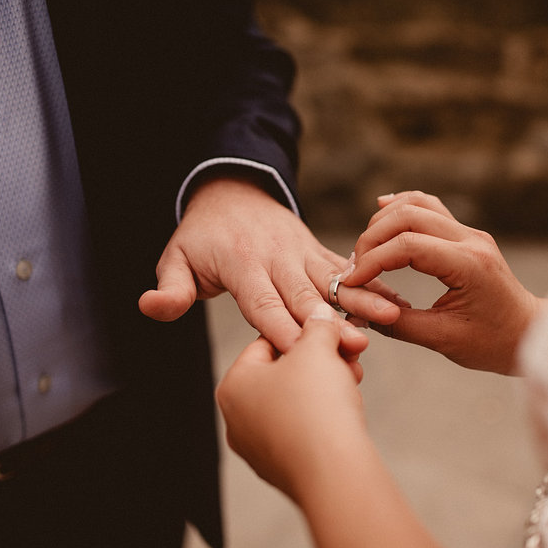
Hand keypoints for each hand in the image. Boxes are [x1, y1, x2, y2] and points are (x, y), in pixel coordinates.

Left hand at [138, 178, 404, 354]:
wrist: (233, 191)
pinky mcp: (318, 250)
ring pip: (335, 280)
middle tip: (358, 348)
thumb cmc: (202, 236)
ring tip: (392, 318)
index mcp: (242, 265)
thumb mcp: (176, 258)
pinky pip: (346, 268)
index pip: (264, 304)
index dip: (284, 330)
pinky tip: (396, 300)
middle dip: (332, 325)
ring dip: (363, 299)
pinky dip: (371, 282)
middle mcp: (277, 257)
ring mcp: (301, 252)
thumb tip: (151, 307)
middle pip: (307, 296)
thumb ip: (170, 287)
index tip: (304, 357)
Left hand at [216, 306, 367, 502]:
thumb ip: (317, 326)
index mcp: (233, 386)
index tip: (332, 332)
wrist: (334, 471)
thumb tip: (318, 316)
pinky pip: (304, 432)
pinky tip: (347, 412)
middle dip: (320, 362)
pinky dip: (324, 418)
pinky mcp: (283, 468)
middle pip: (283, 374)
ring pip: (296, 403)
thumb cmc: (315, 407)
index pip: (268, 343)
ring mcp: (259, 448)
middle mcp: (238, 419)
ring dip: (327, 387)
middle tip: (349, 356)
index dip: (305, 333)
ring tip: (353, 381)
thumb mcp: (317, 348)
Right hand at [346, 190, 547, 374]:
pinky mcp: (466, 235)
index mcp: (469, 265)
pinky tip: (381, 210)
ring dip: (384, 221)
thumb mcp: (443, 340)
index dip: (371, 262)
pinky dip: (403, 207)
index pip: (407, 247)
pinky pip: (430, 208)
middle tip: (354, 268)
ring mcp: (470, 233)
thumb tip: (359, 311)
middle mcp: (471, 240)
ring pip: (417, 204)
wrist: (530, 333)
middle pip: (408, 216)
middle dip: (372, 239)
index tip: (350, 283)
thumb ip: (399, 324)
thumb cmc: (493, 343)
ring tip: (364, 250)